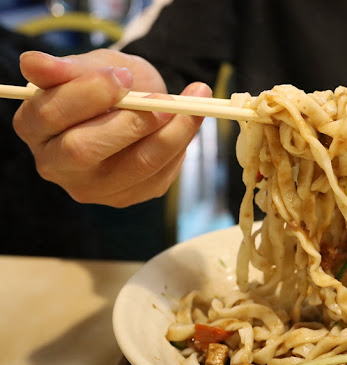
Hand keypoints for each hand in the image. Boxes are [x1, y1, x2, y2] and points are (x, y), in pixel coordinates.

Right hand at [13, 49, 211, 206]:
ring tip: (192, 104)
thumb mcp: (92, 65)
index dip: (89, 94)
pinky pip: (159, 174)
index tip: (123, 75)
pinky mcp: (126, 196)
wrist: (139, 102)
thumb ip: (68, 68)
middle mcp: (55, 165)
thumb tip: (31, 62)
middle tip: (165, 100)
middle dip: (131, 122)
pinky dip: (181, 144)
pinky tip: (190, 121)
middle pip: (84, 150)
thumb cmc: (108, 82)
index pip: (50, 115)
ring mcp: (91, 187)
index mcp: (34, 127)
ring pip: (135, 166)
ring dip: (171, 133)